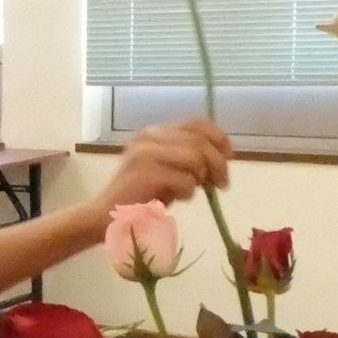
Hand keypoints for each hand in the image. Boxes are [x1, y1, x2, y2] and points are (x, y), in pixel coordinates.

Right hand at [101, 118, 232, 211]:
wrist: (108, 215)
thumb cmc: (141, 194)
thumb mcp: (167, 168)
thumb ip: (188, 156)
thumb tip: (221, 156)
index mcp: (154, 132)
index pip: (195, 123)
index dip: (218, 136)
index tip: (230, 155)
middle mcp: (149, 136)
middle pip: (199, 140)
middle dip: (217, 162)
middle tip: (221, 184)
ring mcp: (145, 152)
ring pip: (195, 158)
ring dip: (201, 178)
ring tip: (192, 191)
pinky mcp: (145, 172)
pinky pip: (185, 179)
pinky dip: (188, 192)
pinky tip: (178, 198)